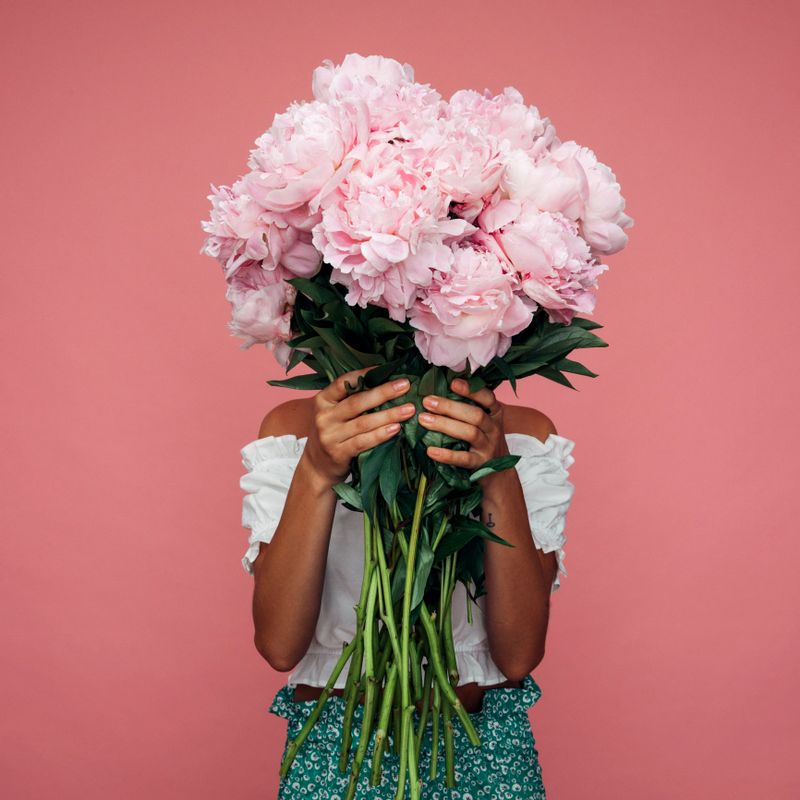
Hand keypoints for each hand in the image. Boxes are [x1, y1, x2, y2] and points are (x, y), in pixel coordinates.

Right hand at [304, 366, 415, 484]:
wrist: (317, 466)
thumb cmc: (332, 434)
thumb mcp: (334, 413)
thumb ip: (351, 399)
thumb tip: (384, 381)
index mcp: (323, 400)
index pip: (344, 382)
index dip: (365, 374)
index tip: (387, 369)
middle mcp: (324, 416)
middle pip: (357, 401)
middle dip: (384, 392)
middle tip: (405, 386)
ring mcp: (329, 435)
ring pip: (363, 422)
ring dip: (388, 415)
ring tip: (408, 410)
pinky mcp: (338, 453)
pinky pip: (363, 441)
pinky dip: (380, 435)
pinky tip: (395, 429)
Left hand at [419, 378, 508, 471]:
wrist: (498, 473)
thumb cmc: (483, 440)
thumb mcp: (483, 422)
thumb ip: (467, 407)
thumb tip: (438, 389)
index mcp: (494, 414)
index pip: (487, 398)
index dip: (471, 390)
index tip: (452, 383)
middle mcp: (494, 428)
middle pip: (475, 415)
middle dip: (450, 407)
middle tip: (427, 402)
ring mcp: (488, 447)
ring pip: (470, 433)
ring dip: (445, 425)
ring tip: (424, 420)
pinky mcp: (480, 464)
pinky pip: (464, 458)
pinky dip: (447, 455)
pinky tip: (431, 451)